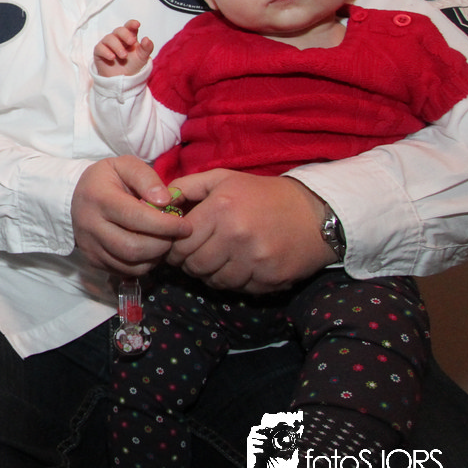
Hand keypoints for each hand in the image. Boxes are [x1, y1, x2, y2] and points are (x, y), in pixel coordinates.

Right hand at [71, 157, 189, 275]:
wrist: (78, 195)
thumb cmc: (108, 178)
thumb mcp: (125, 165)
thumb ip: (146, 177)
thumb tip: (164, 201)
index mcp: (98, 198)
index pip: (135, 217)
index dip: (164, 225)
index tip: (185, 226)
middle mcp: (90, 225)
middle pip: (132, 247)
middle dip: (162, 245)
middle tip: (176, 236)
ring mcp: (89, 246)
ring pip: (130, 264)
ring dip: (155, 257)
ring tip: (164, 241)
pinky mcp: (93, 261)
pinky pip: (125, 271)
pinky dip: (144, 264)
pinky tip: (150, 249)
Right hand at [93, 19, 153, 77]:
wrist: (122, 78)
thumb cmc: (132, 64)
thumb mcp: (142, 57)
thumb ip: (147, 48)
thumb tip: (147, 39)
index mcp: (129, 36)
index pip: (129, 26)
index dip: (132, 24)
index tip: (137, 24)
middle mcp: (117, 38)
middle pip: (119, 30)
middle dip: (125, 35)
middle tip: (132, 42)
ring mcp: (107, 43)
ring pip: (109, 38)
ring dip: (117, 46)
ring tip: (124, 56)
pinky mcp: (99, 51)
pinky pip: (100, 47)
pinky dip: (106, 52)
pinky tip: (112, 58)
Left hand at [167, 170, 333, 292]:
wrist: (314, 213)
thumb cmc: (262, 194)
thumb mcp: (222, 179)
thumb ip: (185, 187)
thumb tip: (154, 201)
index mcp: (221, 209)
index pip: (180, 242)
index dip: (173, 246)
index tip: (177, 244)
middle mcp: (237, 236)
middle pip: (194, 265)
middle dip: (188, 262)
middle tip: (194, 254)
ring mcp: (255, 260)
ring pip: (214, 281)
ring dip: (209, 274)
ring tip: (217, 259)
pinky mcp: (270, 279)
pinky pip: (237, 288)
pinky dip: (232, 281)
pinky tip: (238, 266)